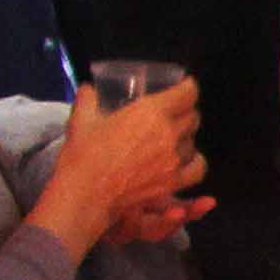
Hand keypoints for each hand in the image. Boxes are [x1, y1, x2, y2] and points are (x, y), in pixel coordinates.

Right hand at [43, 74, 207, 251]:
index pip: (187, 93)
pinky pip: (197, 169)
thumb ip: (88, 99)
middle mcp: (168, 133)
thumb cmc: (84, 154)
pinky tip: (186, 161)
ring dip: (187, 137)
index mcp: (151, 111)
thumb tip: (88, 89)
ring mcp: (174, 159)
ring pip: (194, 142)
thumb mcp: (82, 119)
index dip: (188, 87)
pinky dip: (195, 163)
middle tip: (174, 113)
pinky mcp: (173, 182)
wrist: (87, 192)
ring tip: (175, 138)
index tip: (185, 86)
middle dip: (186, 111)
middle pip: (192, 117)